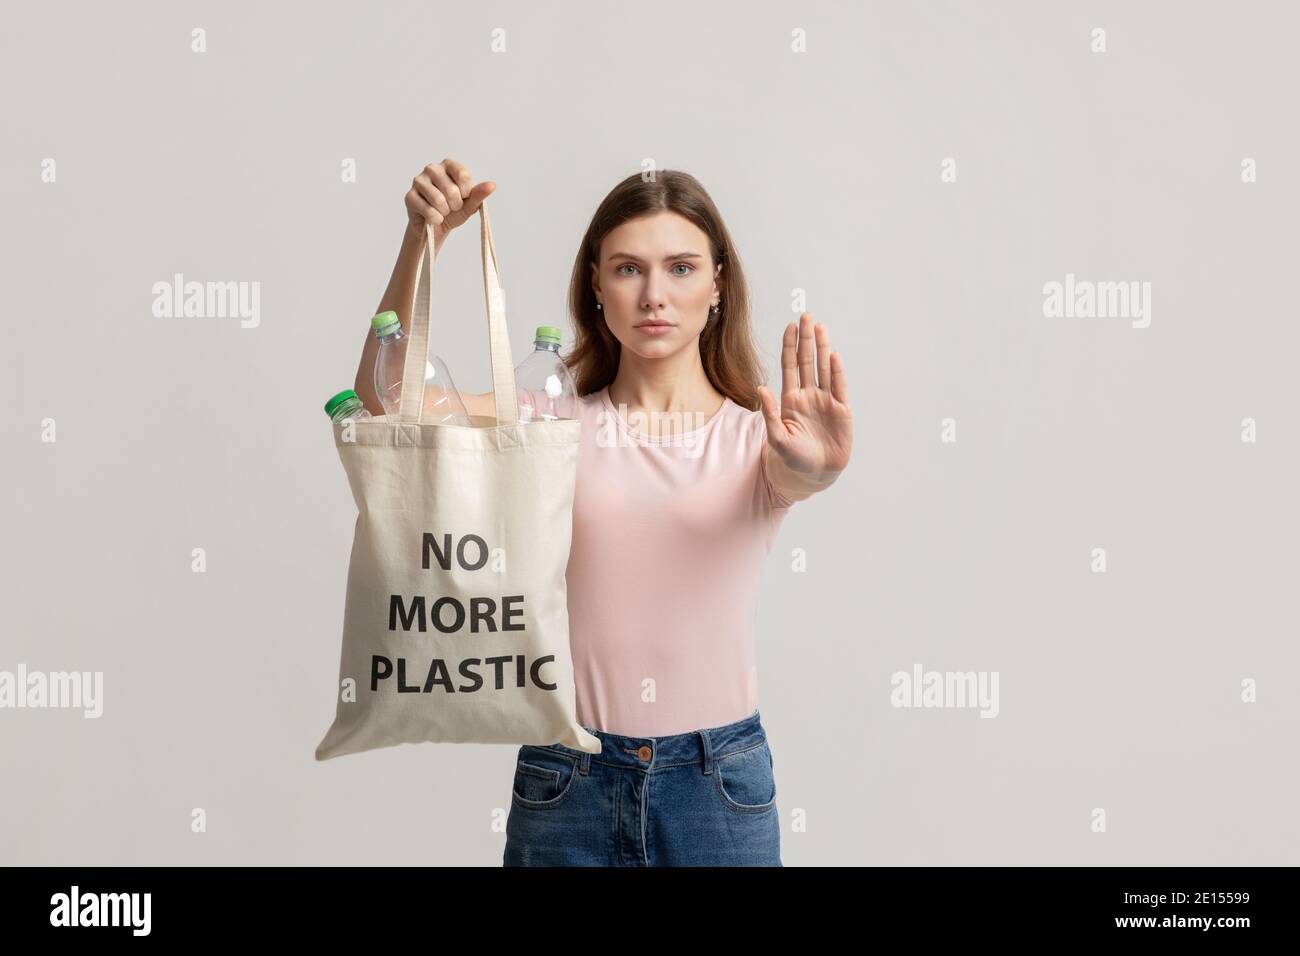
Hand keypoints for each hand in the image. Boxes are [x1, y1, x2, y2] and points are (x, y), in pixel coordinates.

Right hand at [405, 158, 495, 248]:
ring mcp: (418, 181)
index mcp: (448, 165)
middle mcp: (432, 168)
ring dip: (445, 212)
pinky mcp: (409, 196)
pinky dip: (435, 219)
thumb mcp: (469, 204)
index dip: (466, 192)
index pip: (463, 174)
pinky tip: (433, 218)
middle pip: (451, 189)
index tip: (464, 197)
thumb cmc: (453, 211)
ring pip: (438, 200)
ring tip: (443, 212)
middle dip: (456, 205)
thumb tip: (492, 185)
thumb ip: (479, 194)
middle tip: (452, 208)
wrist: (436, 227)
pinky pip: (428, 210)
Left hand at [757, 313, 852, 476]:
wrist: (815, 473)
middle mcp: (808, 395)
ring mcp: (825, 400)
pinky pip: (839, 386)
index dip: (790, 346)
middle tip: (806, 316)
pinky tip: (833, 354)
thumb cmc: (793, 457)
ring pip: (824, 368)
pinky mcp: (841, 410)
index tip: (789, 327)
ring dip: (822, 348)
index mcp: (791, 399)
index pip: (790, 366)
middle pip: (807, 361)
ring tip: (819, 327)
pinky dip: (837, 370)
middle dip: (806, 339)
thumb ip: (769, 413)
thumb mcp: (777, 437)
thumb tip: (760, 389)